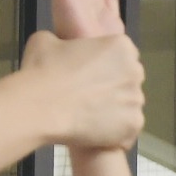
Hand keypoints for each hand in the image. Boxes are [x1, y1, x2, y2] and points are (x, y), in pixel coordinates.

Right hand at [19, 28, 143, 154]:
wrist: (39, 108)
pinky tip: (95, 134)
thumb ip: (62, 42)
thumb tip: (60, 48)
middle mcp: (135, 71)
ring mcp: (136, 100)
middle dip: (113, 88)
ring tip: (89, 118)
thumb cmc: (42, 70)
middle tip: (89, 97)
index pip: (123, 55)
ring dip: (114, 112)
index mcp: (120, 46)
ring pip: (128, 107)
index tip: (91, 76)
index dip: (106, 66)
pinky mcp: (132, 127)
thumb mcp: (46, 40)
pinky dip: (114, 135)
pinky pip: (127, 131)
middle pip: (129, 80)